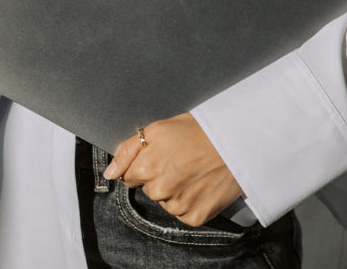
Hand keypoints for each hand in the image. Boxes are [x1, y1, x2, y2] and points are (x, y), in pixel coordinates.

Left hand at [103, 113, 242, 227]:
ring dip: (174, 190)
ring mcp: (177, 206)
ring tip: (192, 170)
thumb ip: (128, 149)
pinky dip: (189, 202)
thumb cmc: (198, 130)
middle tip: (180, 159)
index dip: (146, 163)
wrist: (236, 142)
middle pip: (148, 189)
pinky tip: (200, 184)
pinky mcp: (194, 217)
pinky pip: (183, 213)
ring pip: (165, 202)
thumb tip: (110, 173)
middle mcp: (159, 191)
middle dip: (158, 176)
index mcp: (146, 167)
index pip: (131, 175)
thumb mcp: (159, 128)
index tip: (162, 154)